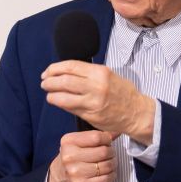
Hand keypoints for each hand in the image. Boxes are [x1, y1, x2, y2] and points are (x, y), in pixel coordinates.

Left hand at [41, 60, 155, 144]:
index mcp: (100, 72)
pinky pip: (69, 107)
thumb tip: (67, 72)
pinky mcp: (90, 115)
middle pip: (64, 80)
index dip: (55, 68)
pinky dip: (59, 103)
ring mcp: (92, 101)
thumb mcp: (109, 75)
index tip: (48, 71)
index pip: (71, 66)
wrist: (136, 112)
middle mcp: (96, 86)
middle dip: (49, 80)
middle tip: (44, 81)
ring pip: (63, 96)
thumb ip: (90, 74)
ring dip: (51, 93)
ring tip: (48, 92)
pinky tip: (56, 100)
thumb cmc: (122, 92)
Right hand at [47, 130, 116, 181]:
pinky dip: (111, 175)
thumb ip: (95, 136)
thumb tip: (116, 131)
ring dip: (113, 164)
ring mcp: (75, 172)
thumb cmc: (71, 158)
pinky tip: (109, 173)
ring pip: (106, 165)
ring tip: (111, 163)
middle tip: (111, 153)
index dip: (107, 139)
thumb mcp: (78, 143)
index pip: (96, 137)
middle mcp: (70, 156)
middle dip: (112, 152)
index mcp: (69, 141)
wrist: (58, 179)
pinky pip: (105, 179)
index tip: (109, 141)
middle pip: (103, 151)